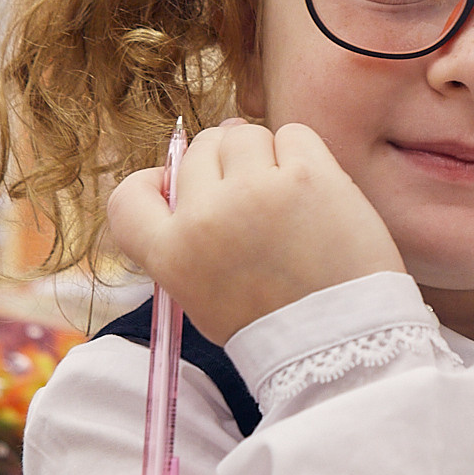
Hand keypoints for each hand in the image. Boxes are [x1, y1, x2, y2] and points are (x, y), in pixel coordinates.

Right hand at [106, 119, 402, 343]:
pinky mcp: (307, 175)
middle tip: (258, 201)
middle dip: (226, 166)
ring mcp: (256, 191)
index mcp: (171, 255)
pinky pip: (293, 133)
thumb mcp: (204, 297)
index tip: (173, 184)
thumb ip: (187, 240)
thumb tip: (189, 171)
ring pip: (245, 135)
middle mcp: (205, 217)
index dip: (152, 181)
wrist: (345, 340)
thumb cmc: (279, 322)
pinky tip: (316, 190)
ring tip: (290, 199)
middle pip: (200, 150)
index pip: (128, 196)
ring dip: (265, 156)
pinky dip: (304, 154)